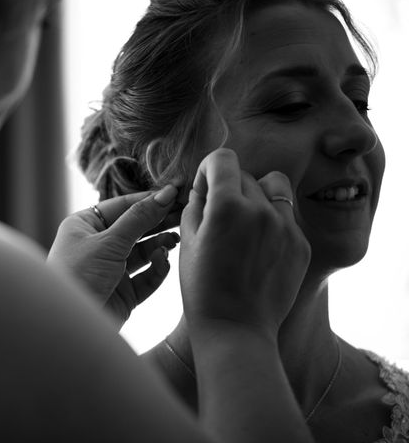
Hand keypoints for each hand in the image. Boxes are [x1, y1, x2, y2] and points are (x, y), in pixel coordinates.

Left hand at [48, 185, 180, 326]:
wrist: (69, 326)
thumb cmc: (78, 276)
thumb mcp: (109, 242)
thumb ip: (139, 218)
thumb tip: (165, 195)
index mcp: (84, 226)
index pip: (122, 206)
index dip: (149, 199)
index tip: (177, 193)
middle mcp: (97, 245)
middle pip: (135, 227)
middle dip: (159, 221)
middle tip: (186, 213)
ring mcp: (111, 270)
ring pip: (143, 252)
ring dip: (160, 244)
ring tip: (175, 240)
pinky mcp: (123, 293)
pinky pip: (147, 276)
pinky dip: (157, 267)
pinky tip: (162, 259)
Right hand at [179, 148, 310, 339]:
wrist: (236, 330)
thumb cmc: (202, 288)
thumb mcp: (187, 242)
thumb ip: (196, 205)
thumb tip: (205, 186)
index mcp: (227, 206)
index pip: (223, 158)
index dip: (209, 168)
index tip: (205, 187)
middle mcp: (261, 209)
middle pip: (246, 175)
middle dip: (229, 187)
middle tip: (219, 215)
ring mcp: (286, 226)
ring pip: (274, 187)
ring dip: (258, 194)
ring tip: (246, 220)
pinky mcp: (301, 243)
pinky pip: (287, 215)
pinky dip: (272, 221)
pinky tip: (260, 248)